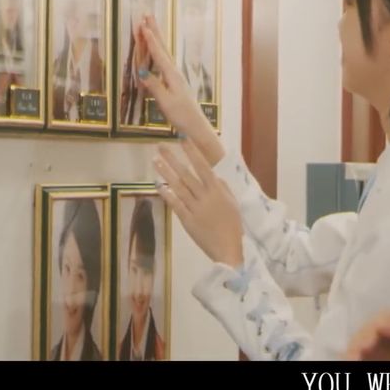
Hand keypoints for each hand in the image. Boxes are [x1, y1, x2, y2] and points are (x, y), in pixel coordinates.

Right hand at [137, 14, 223, 163]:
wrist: (196, 126)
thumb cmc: (181, 115)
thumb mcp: (166, 102)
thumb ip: (155, 86)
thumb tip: (142, 71)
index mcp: (172, 75)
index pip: (159, 54)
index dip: (150, 39)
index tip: (142, 25)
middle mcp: (175, 72)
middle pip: (163, 47)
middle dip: (154, 31)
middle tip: (147, 15)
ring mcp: (175, 76)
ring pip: (163, 52)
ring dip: (156, 38)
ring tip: (149, 26)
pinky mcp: (174, 82)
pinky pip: (163, 61)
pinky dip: (157, 51)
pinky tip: (156, 50)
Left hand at [154, 136, 242, 265]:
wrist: (228, 249)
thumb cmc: (233, 227)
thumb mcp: (233, 204)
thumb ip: (223, 188)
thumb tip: (213, 175)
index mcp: (218, 192)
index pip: (203, 167)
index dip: (193, 153)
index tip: (183, 139)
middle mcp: (205, 198)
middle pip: (186, 174)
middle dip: (173, 159)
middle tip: (161, 146)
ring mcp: (194, 209)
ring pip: (178, 187)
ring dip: (166, 173)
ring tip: (155, 161)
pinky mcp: (186, 221)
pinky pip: (175, 204)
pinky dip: (167, 194)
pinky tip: (158, 184)